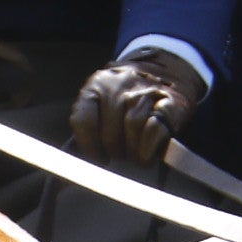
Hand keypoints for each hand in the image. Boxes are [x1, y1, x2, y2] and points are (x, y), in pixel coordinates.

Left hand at [68, 47, 204, 167]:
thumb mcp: (102, 101)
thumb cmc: (127, 99)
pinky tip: (148, 152)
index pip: (82, 121)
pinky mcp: (169, 101)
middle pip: (109, 133)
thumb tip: (71, 171)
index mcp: (96, 85)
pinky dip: (149, 147)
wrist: (166, 70)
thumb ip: (88, 126)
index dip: (89, 147)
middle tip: (121, 154)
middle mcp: (119, 85)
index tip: (97, 157)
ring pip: (133, 129)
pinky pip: (154, 130)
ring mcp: (145, 91)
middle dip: (115, 151)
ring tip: (135, 153)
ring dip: (133, 152)